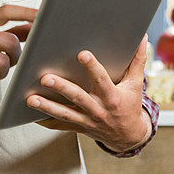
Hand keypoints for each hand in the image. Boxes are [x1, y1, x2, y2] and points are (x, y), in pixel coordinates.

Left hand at [27, 35, 151, 152]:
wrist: (129, 136)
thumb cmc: (130, 105)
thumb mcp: (135, 84)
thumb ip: (137, 60)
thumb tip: (142, 38)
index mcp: (112, 97)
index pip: (102, 80)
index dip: (93, 67)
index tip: (82, 54)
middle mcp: (98, 109)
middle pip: (78, 97)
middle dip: (61, 87)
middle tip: (45, 77)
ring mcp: (87, 120)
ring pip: (65, 114)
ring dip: (47, 106)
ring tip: (31, 98)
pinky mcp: (79, 128)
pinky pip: (60, 126)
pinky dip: (46, 122)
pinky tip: (31, 115)